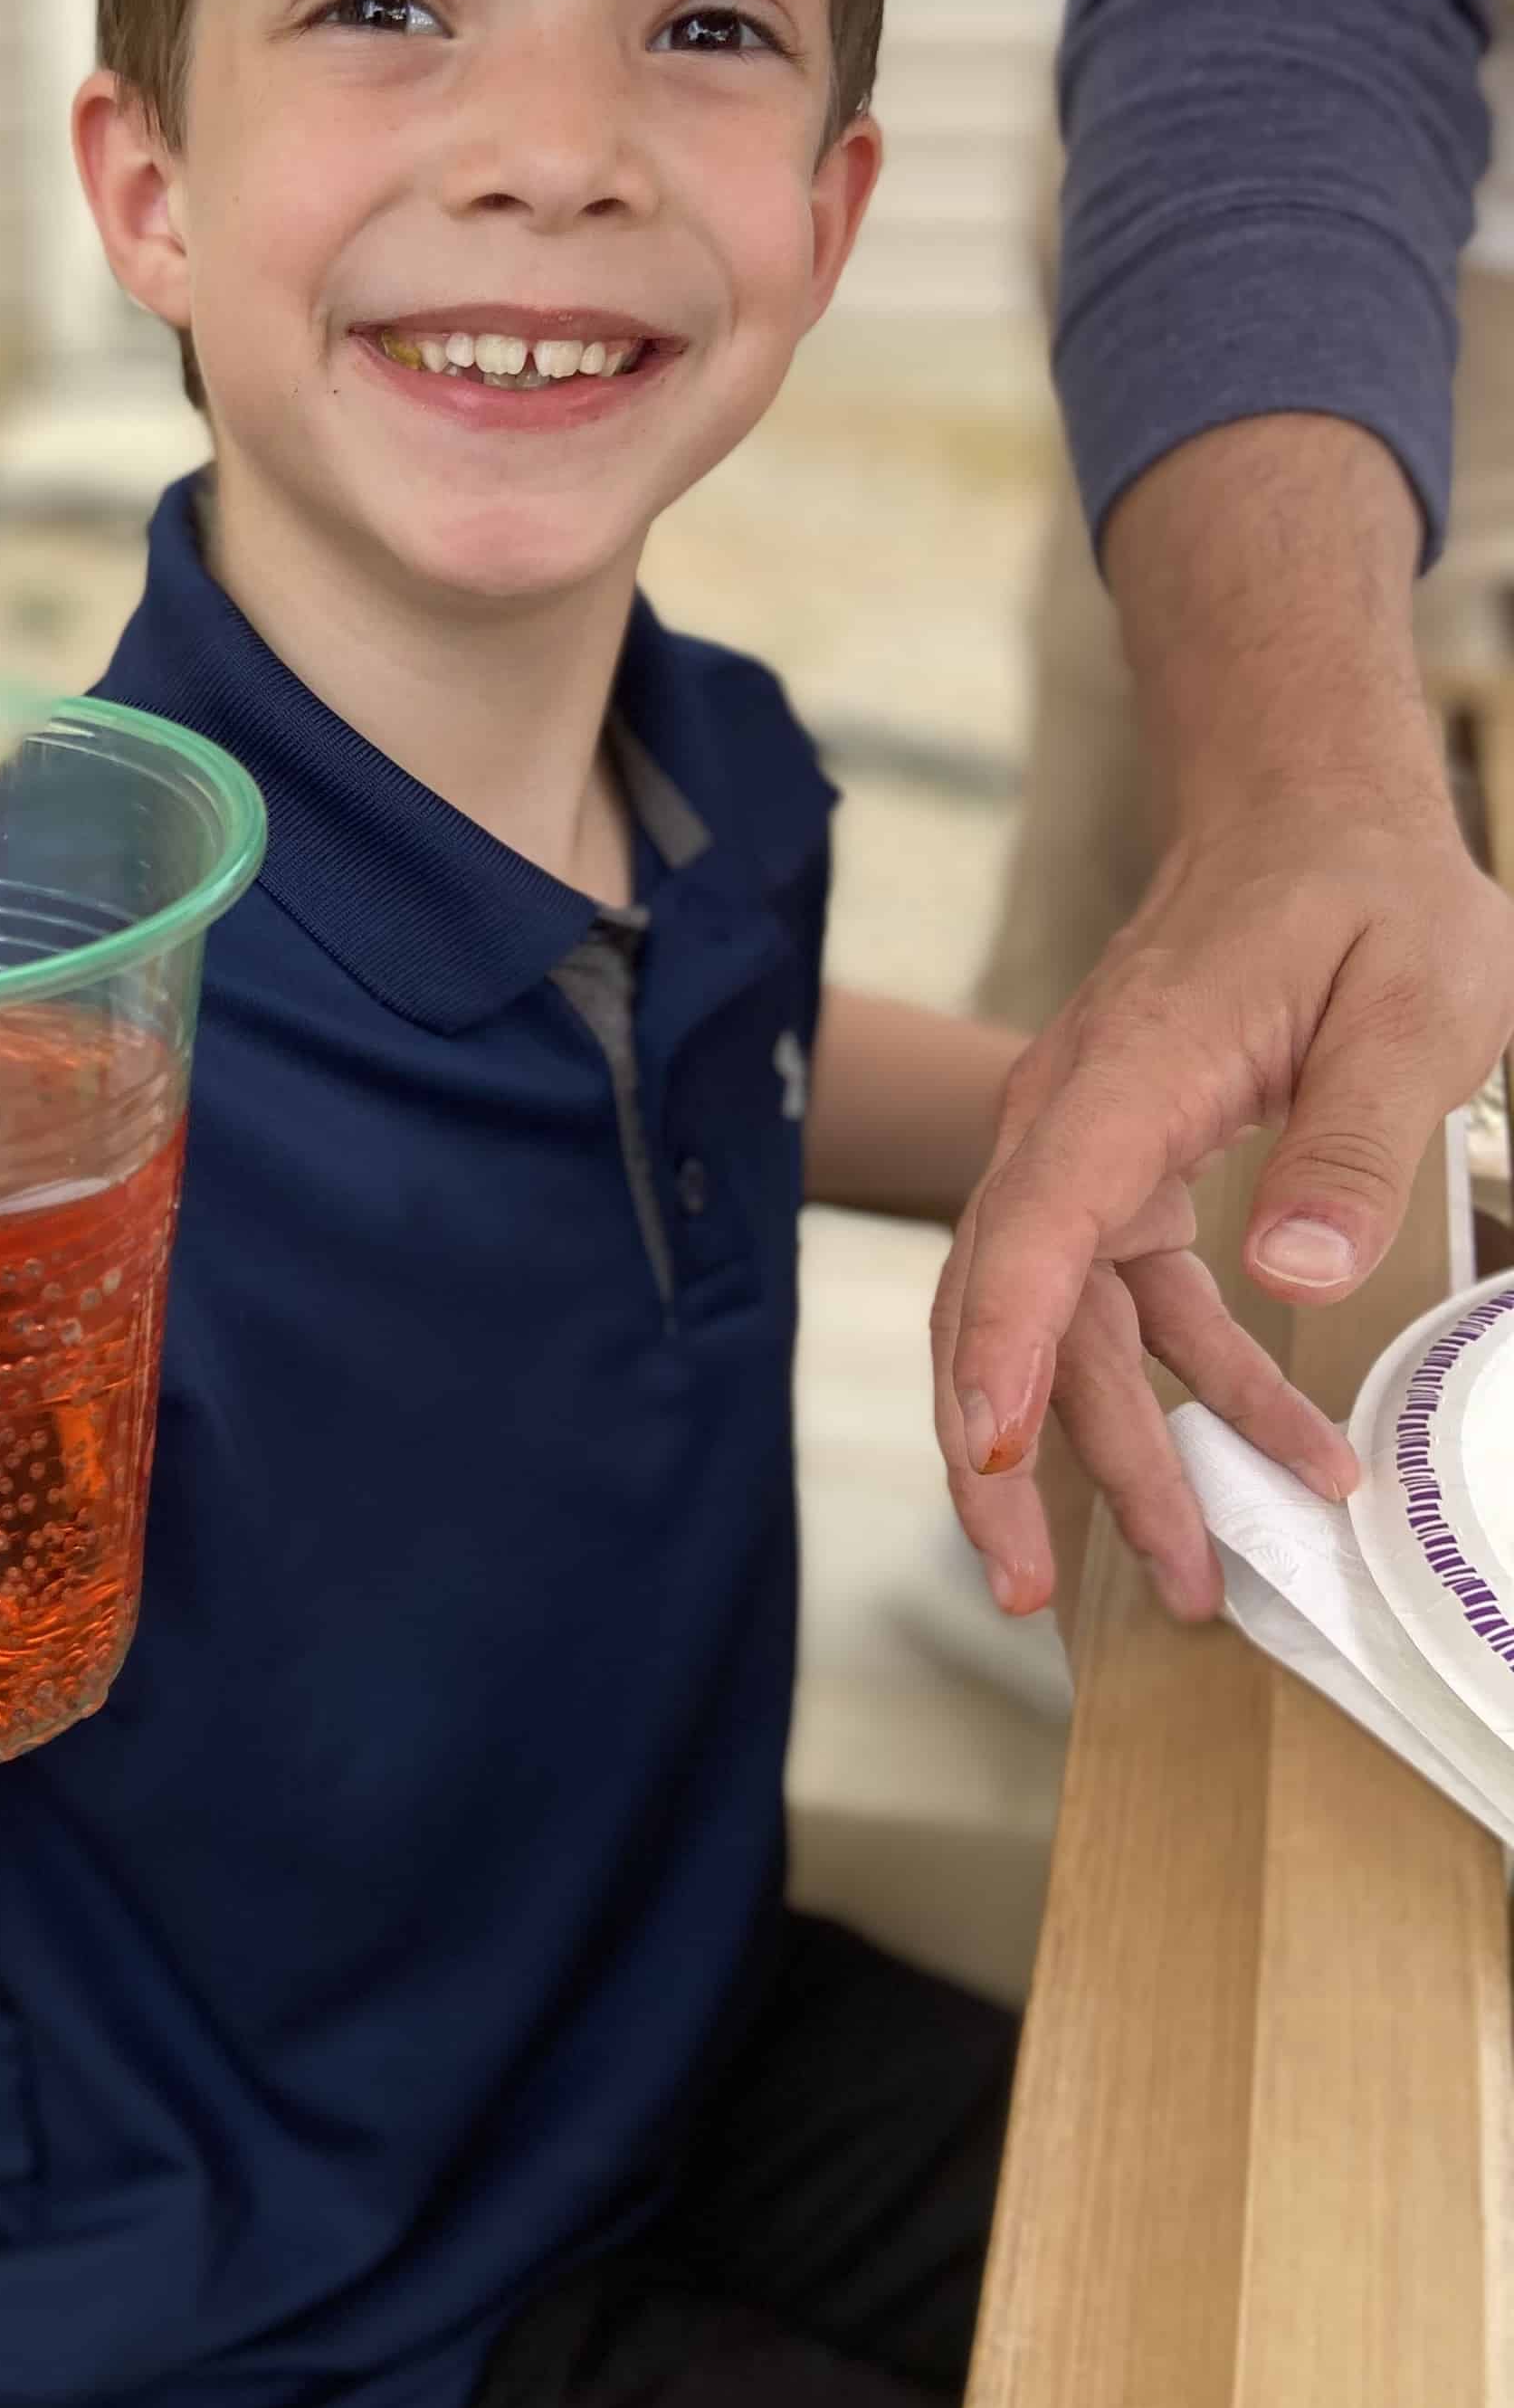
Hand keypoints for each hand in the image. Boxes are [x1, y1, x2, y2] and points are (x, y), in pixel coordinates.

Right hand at [937, 800, 1513, 1617]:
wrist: (1309, 813)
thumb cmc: (1364, 894)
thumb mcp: (1416, 1008)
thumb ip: (1357, 1146)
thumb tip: (1295, 1276)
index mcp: (1123, 1081)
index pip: (1029, 1230)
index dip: (999, 1353)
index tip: (992, 1461)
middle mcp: (1073, 1125)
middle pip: (1001, 1312)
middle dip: (1008, 1461)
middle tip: (1030, 1594)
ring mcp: (1091, 1154)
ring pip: (1063, 1330)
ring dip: (1109, 1456)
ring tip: (1189, 1581)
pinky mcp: (1131, 1175)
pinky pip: (1135, 1304)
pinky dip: (1194, 1390)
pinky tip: (1282, 1456)